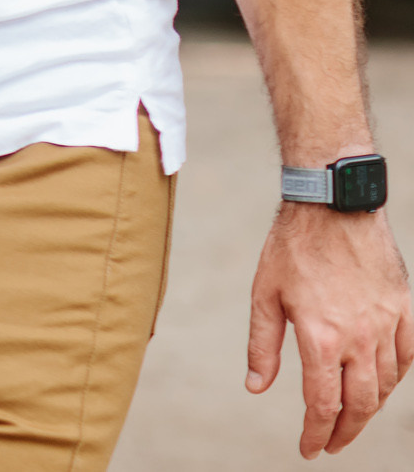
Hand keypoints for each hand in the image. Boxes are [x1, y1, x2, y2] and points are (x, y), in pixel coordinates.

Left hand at [247, 200, 413, 455]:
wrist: (334, 206)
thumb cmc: (292, 247)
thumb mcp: (264, 296)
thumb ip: (262, 347)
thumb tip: (256, 388)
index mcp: (321, 338)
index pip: (323, 404)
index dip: (317, 433)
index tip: (309, 449)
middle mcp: (360, 338)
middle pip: (360, 404)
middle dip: (345, 431)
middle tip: (332, 445)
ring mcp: (387, 324)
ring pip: (387, 384)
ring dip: (370, 408)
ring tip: (353, 418)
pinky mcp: (404, 309)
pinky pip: (408, 357)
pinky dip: (397, 378)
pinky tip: (383, 384)